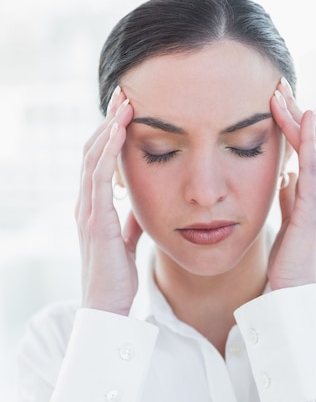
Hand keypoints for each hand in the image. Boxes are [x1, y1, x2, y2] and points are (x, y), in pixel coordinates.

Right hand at [75, 86, 141, 314]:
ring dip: (108, 129)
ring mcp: (87, 211)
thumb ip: (133, 219)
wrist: (107, 308)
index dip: (111, 134)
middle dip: (109, 121)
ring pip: (92, 158)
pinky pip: (98, 179)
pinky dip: (107, 153)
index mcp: (94, 206)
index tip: (128, 110)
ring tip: (124, 102)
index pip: (99, 160)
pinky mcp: (94, 221)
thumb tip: (144, 204)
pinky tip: (118, 133)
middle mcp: (86, 203)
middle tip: (125, 93)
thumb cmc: (116, 276)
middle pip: (92, 151)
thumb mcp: (128, 239)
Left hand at [267, 78, 315, 289]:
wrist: (295, 292)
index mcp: (312, 192)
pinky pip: (312, 170)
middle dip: (294, 112)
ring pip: (313, 149)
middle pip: (311, 141)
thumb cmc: (289, 258)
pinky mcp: (313, 211)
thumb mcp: (287, 218)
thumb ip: (288, 195)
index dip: (290, 123)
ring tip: (283, 94)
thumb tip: (284, 173)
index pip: (303, 148)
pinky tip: (304, 122)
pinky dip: (309, 144)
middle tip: (277, 85)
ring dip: (298, 120)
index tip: (272, 99)